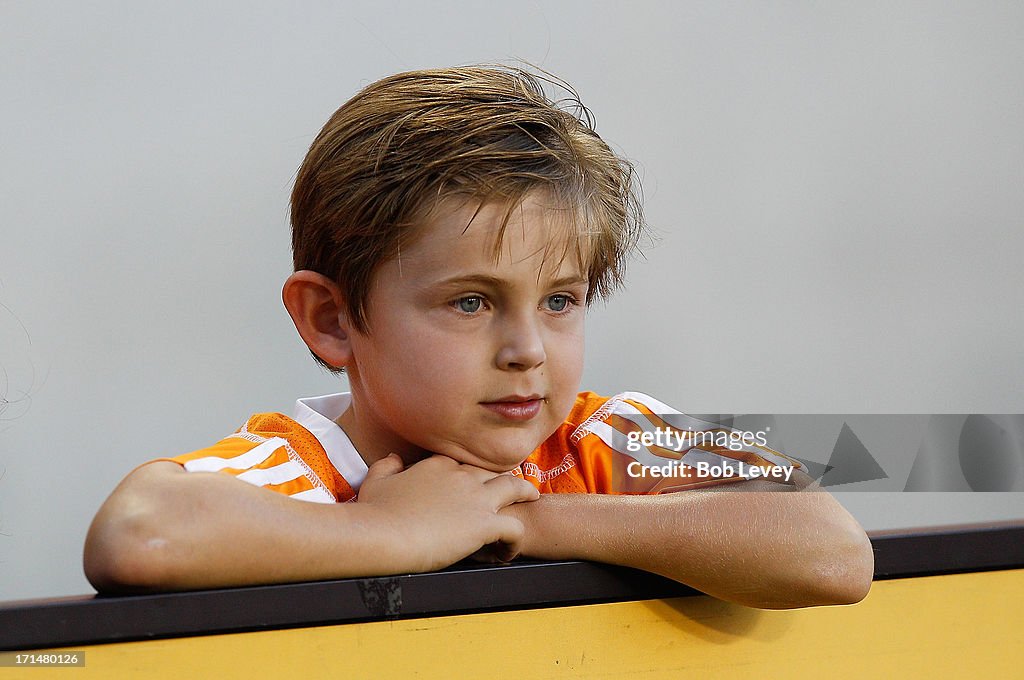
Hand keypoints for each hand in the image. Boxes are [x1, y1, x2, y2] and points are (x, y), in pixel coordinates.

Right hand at [356, 453, 539, 572]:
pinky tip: (509, 552)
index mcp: (438, 466)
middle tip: (510, 488)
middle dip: (503, 477)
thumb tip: (394, 458)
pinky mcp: (484, 524)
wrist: (381, 534)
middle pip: (493, 470)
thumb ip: (387, 466)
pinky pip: (515, 528)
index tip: (471, 484)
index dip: (471, 472)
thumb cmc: (374, 512)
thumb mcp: (375, 482)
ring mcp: (476, 498)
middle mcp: (461, 476)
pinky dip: (517, 540)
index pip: (464, 462)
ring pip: (515, 487)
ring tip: (531, 499)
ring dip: (525, 492)